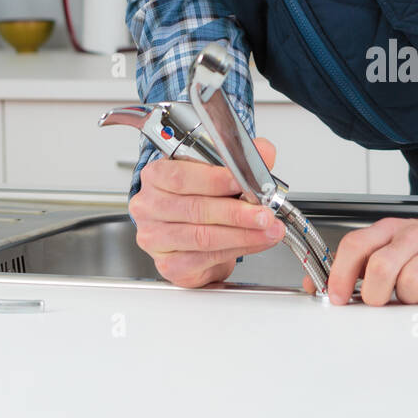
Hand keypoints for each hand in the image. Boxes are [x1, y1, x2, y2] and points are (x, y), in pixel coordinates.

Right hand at [129, 137, 285, 286]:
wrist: (194, 235)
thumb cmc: (201, 200)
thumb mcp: (219, 172)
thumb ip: (241, 160)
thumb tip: (264, 152)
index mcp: (156, 176)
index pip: (181, 177)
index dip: (215, 180)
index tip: (244, 182)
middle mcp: (150, 206)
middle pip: (195, 209)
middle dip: (236, 213)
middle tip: (264, 214)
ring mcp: (155, 238)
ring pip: (202, 237)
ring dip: (242, 234)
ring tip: (267, 230)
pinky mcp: (168, 264)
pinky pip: (205, 259)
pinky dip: (236, 250)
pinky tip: (254, 243)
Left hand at [307, 213, 417, 305]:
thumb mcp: (395, 247)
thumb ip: (358, 265)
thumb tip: (316, 285)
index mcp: (393, 230)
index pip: (356, 245)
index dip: (340, 274)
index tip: (336, 298)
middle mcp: (416, 235)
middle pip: (381, 267)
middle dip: (376, 295)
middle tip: (383, 302)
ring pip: (412, 281)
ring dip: (411, 298)